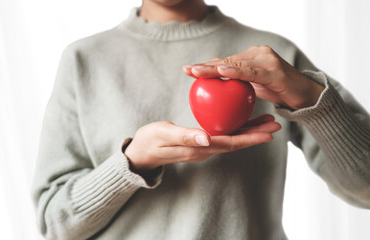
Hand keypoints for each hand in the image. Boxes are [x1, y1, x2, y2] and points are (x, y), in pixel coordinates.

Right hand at [124, 114, 280, 171]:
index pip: (230, 143)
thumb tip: (207, 138)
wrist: (141, 153)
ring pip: (232, 138)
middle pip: (236, 142)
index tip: (268, 133)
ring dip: (250, 131)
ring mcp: (203, 146)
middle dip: (257, 134)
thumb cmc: (150, 141)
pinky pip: (223, 134)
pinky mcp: (200, 142)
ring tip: (266, 121)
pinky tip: (242, 119)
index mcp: (200, 148)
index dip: (250, 138)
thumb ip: (185, 136)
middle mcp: (205, 149)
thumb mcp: (165, 135)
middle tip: (276, 124)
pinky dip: (236, 128)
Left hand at [183, 46, 324, 109]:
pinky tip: (222, 72)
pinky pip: (252, 73)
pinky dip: (236, 72)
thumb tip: (217, 70)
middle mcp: (258, 54)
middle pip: (228, 61)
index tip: (187, 70)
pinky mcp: (275, 71)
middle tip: (188, 70)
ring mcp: (267, 60)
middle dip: (206, 67)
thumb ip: (237, 77)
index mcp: (251, 56)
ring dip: (216, 69)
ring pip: (237, 65)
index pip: (225, 62)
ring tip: (198, 72)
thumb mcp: (254, 85)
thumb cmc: (278, 89)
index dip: (206, 66)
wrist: (305, 96)